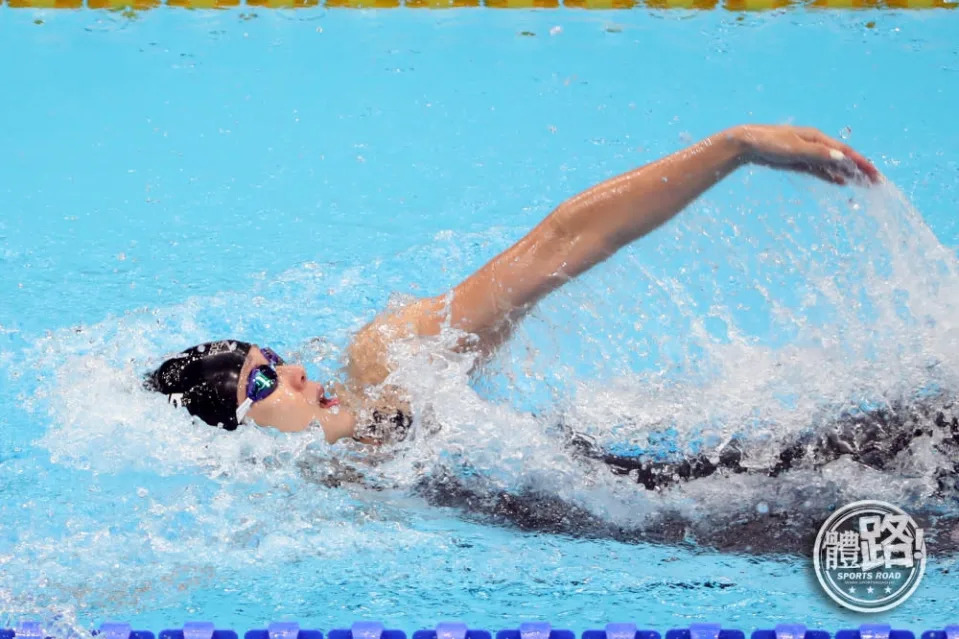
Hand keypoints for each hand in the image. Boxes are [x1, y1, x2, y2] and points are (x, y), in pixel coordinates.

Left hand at [732, 124, 880, 185]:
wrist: (748, 145)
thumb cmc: (770, 143)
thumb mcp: (794, 149)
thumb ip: (817, 154)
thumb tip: (842, 157)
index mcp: (817, 138)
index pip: (845, 151)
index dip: (861, 162)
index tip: (875, 174)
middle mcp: (815, 144)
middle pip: (842, 158)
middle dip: (860, 169)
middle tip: (876, 183)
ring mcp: (807, 153)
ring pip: (832, 164)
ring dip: (848, 174)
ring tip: (863, 184)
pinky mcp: (798, 162)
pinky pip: (819, 170)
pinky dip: (831, 175)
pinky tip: (840, 183)